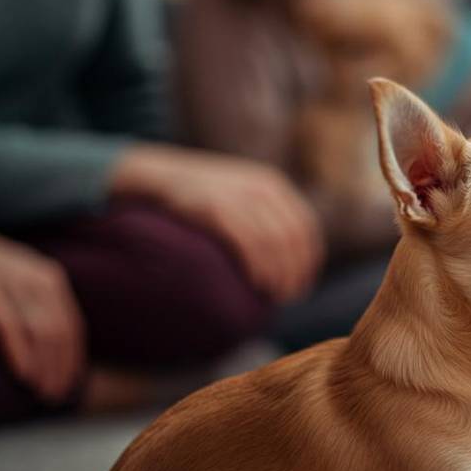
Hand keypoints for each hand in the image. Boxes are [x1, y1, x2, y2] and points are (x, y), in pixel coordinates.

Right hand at [0, 218, 84, 401]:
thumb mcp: (19, 282)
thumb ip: (37, 309)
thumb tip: (52, 352)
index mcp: (50, 280)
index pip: (72, 326)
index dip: (73, 358)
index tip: (71, 383)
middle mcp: (36, 279)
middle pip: (59, 332)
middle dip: (60, 367)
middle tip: (55, 395)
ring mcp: (10, 282)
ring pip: (39, 331)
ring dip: (44, 366)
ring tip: (42, 391)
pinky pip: (9, 326)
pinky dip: (19, 352)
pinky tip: (24, 374)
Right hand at [112, 146, 324, 302]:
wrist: (161, 174)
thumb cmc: (203, 193)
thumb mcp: (242, 192)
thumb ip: (266, 214)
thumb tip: (289, 255)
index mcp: (272, 185)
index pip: (305, 227)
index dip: (309, 259)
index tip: (305, 283)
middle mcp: (261, 188)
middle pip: (292, 238)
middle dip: (296, 271)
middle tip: (290, 297)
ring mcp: (238, 196)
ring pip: (273, 243)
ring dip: (278, 274)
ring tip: (274, 295)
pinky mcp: (215, 207)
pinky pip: (248, 242)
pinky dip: (257, 266)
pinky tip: (257, 283)